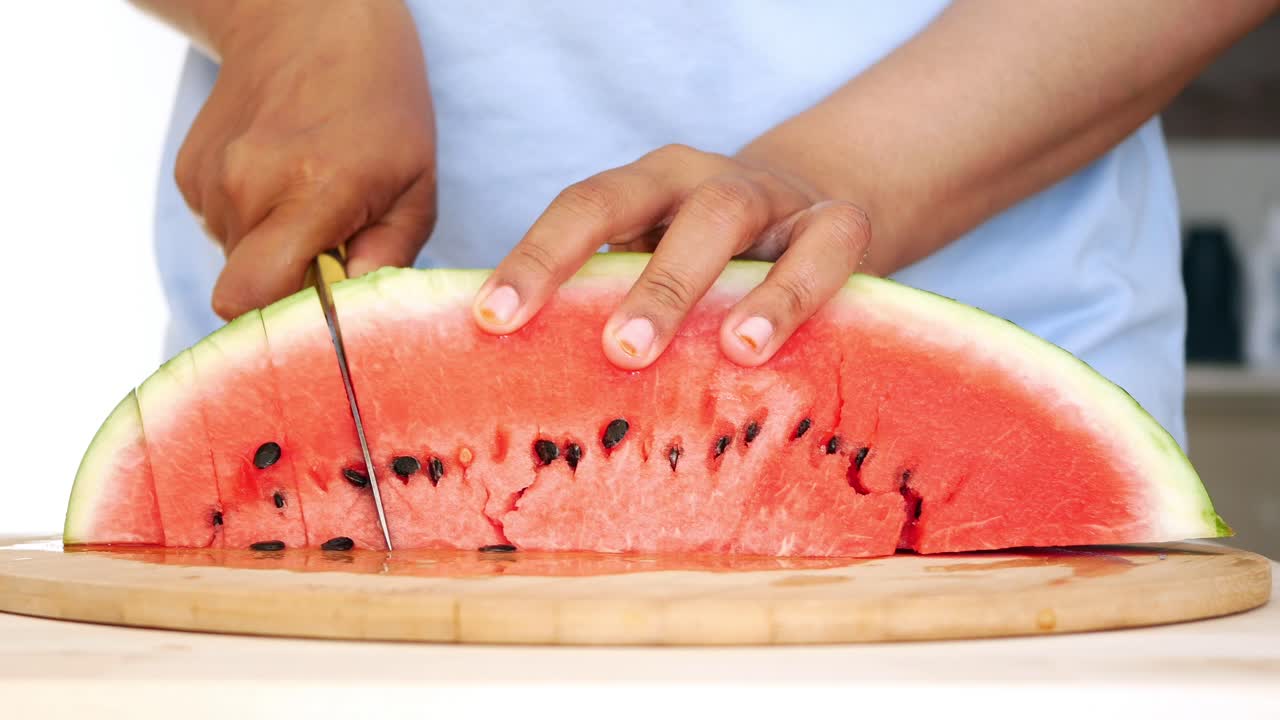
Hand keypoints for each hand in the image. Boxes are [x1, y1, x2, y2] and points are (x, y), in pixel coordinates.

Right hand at [175, 0, 435, 319]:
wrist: (309, 20)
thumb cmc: (381, 107)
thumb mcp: (416, 186)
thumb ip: (389, 258)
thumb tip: (350, 311)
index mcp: (309, 192)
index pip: (253, 298)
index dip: (283, 323)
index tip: (321, 311)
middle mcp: (246, 187)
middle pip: (245, 291)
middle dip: (287, 289)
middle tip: (330, 252)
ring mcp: (208, 180)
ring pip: (234, 261)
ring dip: (273, 252)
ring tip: (310, 202)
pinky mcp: (188, 174)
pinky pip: (221, 230)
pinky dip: (253, 223)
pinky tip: (283, 181)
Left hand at [472, 144, 871, 368]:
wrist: (820, 211)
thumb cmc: (714, 266)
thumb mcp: (659, 266)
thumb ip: (611, 301)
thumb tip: (527, 381)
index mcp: (646, 187)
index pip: (583, 206)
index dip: (536, 258)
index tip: (493, 320)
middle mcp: (698, 179)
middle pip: (646, 201)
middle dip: (629, 276)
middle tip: (619, 351)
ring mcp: (769, 195)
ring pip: (726, 217)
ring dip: (713, 283)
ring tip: (719, 351)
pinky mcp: (838, 222)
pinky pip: (825, 247)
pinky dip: (795, 295)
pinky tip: (760, 350)